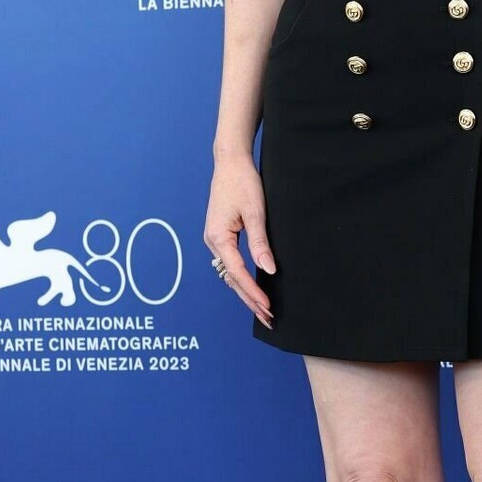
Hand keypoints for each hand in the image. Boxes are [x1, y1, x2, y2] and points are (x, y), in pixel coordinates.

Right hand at [204, 156, 274, 327]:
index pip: (237, 273)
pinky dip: (242, 278)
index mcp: (218, 237)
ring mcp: (215, 240)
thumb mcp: (255, 213)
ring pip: (230, 273)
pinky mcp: (221, 236)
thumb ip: (260, 242)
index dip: (253, 292)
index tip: (268, 307)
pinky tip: (253, 287)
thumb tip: (269, 270)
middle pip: (232, 279)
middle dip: (250, 300)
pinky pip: (230, 263)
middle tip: (269, 319)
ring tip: (263, 310)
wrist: (231, 162)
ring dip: (246, 292)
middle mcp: (213, 242)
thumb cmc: (243, 183)